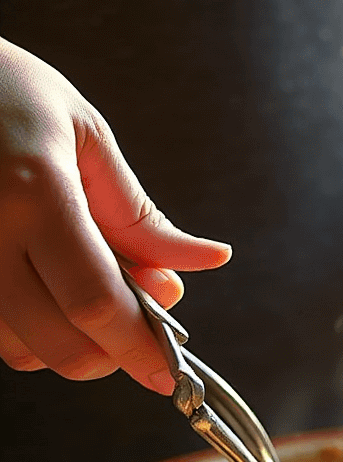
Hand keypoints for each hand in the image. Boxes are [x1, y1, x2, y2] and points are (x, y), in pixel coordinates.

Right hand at [0, 38, 230, 392]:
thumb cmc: (6, 91)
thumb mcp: (86, 136)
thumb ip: (140, 214)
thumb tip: (203, 263)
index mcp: (34, 195)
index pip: (97, 302)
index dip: (140, 348)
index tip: (171, 371)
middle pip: (62, 344)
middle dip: (114, 353)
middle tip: (142, 317)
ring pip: (23, 350)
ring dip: (72, 343)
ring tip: (93, 287)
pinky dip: (33, 331)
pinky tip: (50, 287)